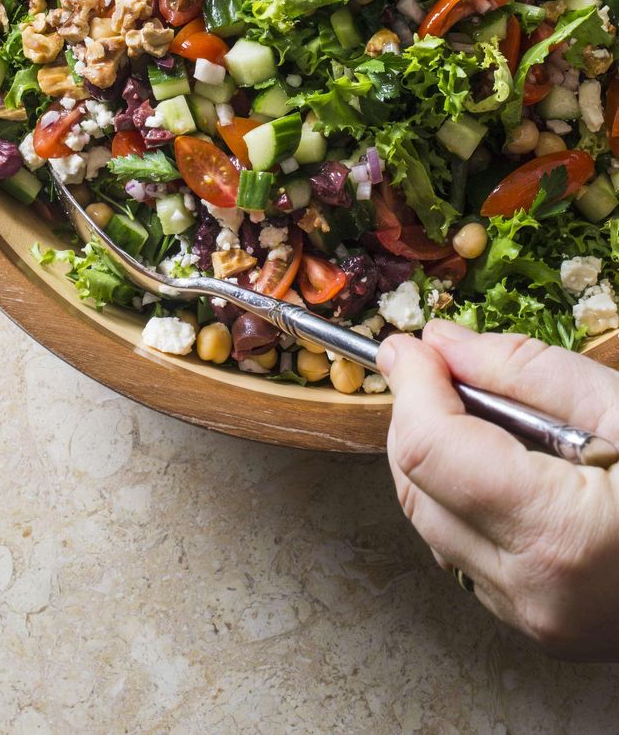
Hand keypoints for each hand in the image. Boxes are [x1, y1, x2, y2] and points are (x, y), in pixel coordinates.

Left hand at [377, 321, 618, 659]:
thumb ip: (527, 371)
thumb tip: (443, 342)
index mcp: (559, 533)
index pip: (431, 448)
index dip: (411, 384)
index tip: (410, 343)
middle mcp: (533, 591)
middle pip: (416, 487)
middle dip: (417, 417)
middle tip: (445, 366)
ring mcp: (534, 619)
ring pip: (432, 523)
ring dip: (436, 458)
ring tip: (487, 413)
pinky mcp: (540, 627)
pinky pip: (465, 554)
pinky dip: (463, 500)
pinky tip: (507, 465)